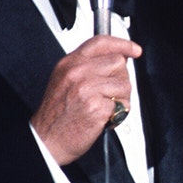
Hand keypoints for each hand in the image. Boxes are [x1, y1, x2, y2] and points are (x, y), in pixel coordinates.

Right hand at [31, 35, 142, 165]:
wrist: (47, 140)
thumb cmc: (57, 115)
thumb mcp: (64, 80)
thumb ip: (87, 65)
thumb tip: (116, 57)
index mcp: (69, 63)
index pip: (101, 42)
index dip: (122, 44)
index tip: (134, 50)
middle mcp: (77, 73)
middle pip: (118, 62)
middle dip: (120, 79)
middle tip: (110, 93)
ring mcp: (87, 89)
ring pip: (124, 84)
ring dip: (121, 98)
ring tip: (105, 107)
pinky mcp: (97, 107)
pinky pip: (122, 105)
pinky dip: (118, 114)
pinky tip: (104, 118)